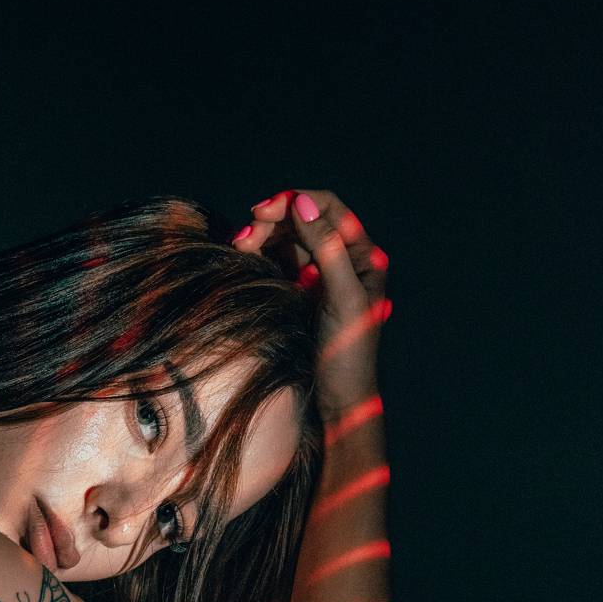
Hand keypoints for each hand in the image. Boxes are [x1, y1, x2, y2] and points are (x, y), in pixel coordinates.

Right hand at [232, 189, 390, 422]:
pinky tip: (245, 257)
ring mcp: (319, 275)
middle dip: (272, 221)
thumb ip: (327, 249)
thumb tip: (302, 205)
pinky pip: (278, 261)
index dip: (295, 202)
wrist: (337, 398)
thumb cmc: (349, 353)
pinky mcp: (299, 291)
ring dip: (262, 236)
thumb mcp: (342, 298)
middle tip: (243, 237)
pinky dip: (260, 254)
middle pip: (303, 220)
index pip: (328, 209)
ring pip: (286, 239)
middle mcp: (343, 259)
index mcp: (363, 255)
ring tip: (239, 247)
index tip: (262, 212)